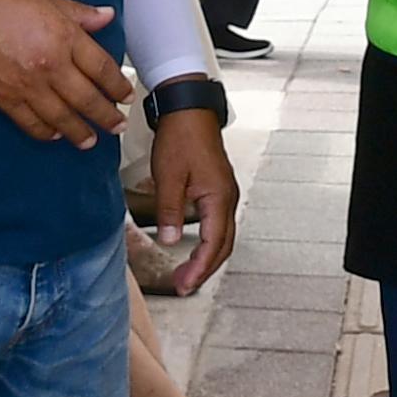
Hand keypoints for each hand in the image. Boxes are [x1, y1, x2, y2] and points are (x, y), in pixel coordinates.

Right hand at [0, 0, 133, 147]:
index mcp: (64, 37)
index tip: (126, 96)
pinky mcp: (4, 98)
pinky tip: (55, 135)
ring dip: (79, 132)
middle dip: (106, 116)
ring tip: (90, 141)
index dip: (118, 86)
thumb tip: (107, 17)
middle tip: (118, 126)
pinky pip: (31, 123)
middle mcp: (50, 65)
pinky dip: (46, 132)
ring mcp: (27, 85)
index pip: (102, 69)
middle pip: (87, 99)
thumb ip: (80, 14)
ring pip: (62, 118)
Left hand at [144, 106, 239, 292]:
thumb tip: (170, 241)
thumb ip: (169, 210)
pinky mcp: (219, 188)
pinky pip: (219, 223)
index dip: (199, 268)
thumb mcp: (168, 176)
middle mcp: (228, 198)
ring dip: (207, 257)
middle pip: (223, 245)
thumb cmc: (180, 138)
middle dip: (204, 269)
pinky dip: (208, 242)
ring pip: (223, 236)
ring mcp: (226, 193)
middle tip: (183, 286)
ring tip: (186, 272)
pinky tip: (192, 246)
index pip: (213, 244)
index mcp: (218, 198)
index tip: (183, 285)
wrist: (189, 110)